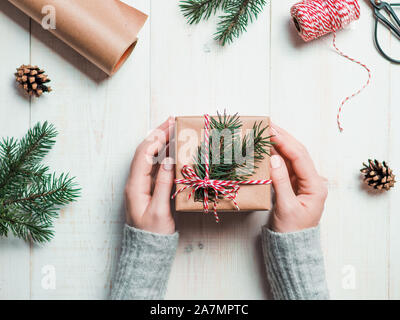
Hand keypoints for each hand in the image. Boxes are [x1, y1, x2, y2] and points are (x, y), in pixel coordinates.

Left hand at [124, 117, 175, 234]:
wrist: (146, 249)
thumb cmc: (152, 233)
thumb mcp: (160, 211)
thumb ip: (164, 185)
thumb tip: (170, 161)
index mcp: (135, 186)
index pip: (144, 154)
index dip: (156, 138)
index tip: (169, 125)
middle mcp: (135, 182)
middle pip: (145, 152)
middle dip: (157, 135)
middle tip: (172, 121)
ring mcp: (140, 185)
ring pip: (149, 158)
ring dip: (160, 143)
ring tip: (173, 130)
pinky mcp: (147, 189)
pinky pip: (154, 167)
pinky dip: (163, 155)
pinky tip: (172, 150)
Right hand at [269, 124, 327, 232]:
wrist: (292, 245)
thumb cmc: (292, 230)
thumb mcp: (286, 207)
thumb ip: (281, 182)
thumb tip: (274, 159)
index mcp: (315, 185)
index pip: (300, 157)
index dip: (285, 142)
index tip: (272, 131)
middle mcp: (312, 180)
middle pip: (298, 153)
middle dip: (284, 138)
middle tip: (268, 125)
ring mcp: (304, 181)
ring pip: (292, 157)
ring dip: (280, 144)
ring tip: (267, 132)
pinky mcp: (295, 184)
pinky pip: (286, 166)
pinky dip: (277, 156)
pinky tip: (268, 148)